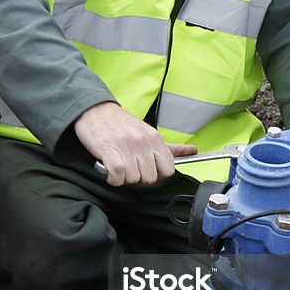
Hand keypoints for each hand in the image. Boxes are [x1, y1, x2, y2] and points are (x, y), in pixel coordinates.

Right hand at [74, 102, 196, 186]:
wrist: (95, 110)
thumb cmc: (121, 125)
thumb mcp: (148, 132)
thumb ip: (170, 146)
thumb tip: (193, 151)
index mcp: (155, 138)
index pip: (168, 169)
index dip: (157, 174)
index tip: (147, 169)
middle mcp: (143, 142)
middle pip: (150, 178)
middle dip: (139, 177)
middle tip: (129, 167)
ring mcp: (126, 146)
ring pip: (133, 179)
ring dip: (124, 178)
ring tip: (118, 165)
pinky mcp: (109, 150)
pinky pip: (117, 176)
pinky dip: (113, 179)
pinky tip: (110, 171)